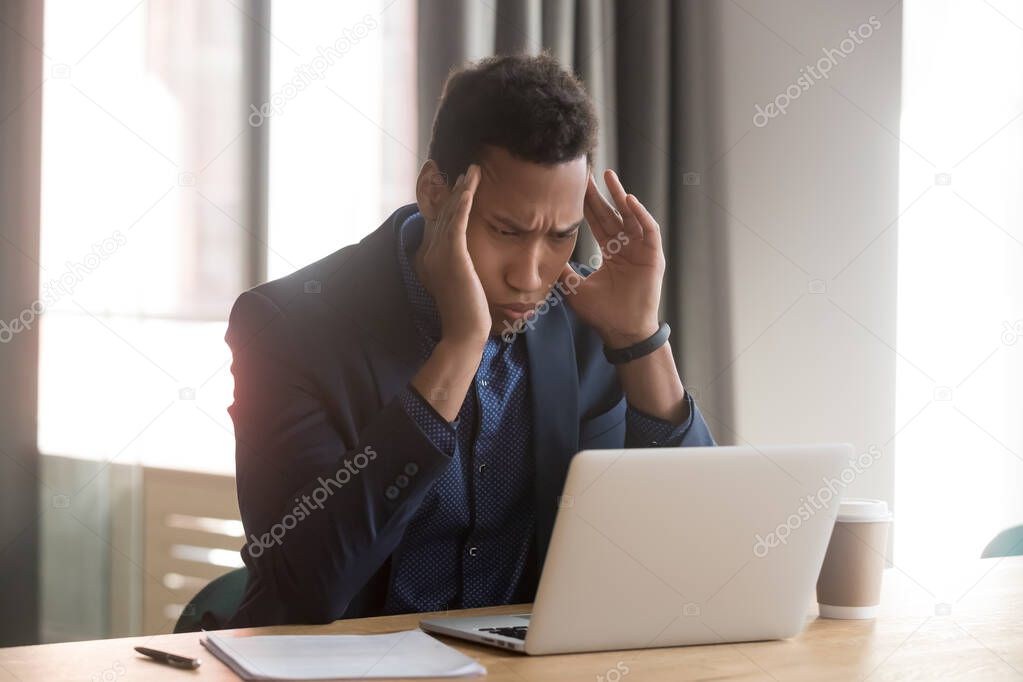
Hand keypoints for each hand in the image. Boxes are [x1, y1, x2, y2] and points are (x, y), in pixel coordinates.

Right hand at [415, 164, 490, 345]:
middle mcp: (430, 252)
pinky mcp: (452, 256)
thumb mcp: (460, 284)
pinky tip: (469, 187)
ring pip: (450, 214)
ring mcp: (439, 254)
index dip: (447, 202)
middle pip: (442, 214)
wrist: (464, 332)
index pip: (439, 223)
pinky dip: (462, 203)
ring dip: (461, 189)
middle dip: (453, 190)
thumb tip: (465, 260)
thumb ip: (457, 267)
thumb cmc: (467, 313)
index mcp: (430, 258)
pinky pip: (457, 222)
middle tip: (464, 169)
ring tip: (472, 171)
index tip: (457, 185)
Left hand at [559, 169, 664, 347]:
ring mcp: (641, 250)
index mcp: (611, 252)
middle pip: (611, 214)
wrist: (622, 332)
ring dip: (619, 195)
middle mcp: (627, 247)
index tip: (574, 187)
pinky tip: (627, 200)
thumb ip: (562, 271)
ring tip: (608, 176)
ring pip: (631, 215)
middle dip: (599, 194)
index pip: (597, 222)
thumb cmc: (602, 313)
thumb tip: (540, 259)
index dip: (586, 205)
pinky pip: (649, 229)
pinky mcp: (654, 255)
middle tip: (587, 173)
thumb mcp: (575, 288)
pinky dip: (640, 214)